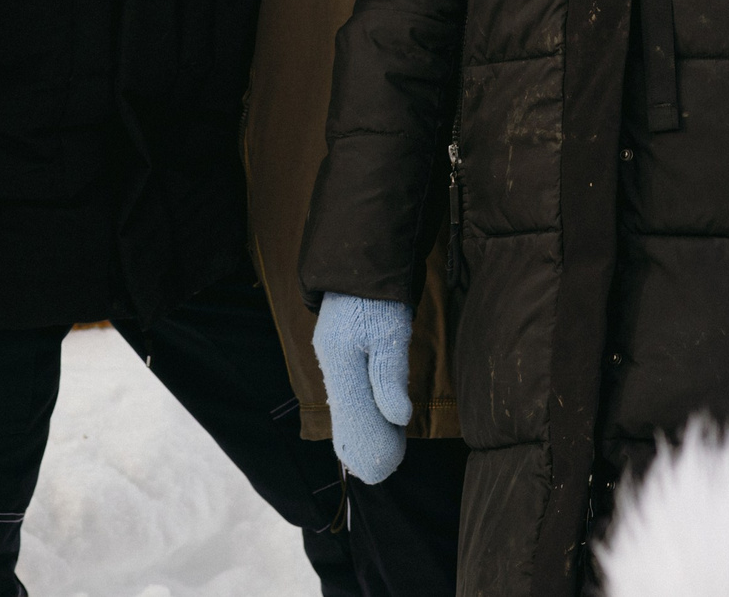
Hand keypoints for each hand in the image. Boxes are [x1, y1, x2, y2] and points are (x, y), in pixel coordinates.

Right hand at [312, 292, 412, 483]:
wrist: (364, 258)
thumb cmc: (379, 296)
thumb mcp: (390, 332)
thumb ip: (390, 376)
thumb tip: (397, 418)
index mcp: (340, 362)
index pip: (352, 417)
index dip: (369, 445)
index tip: (386, 467)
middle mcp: (332, 364)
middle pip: (345, 416)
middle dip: (363, 445)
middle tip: (383, 469)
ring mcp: (334, 357)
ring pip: (346, 405)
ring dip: (363, 430)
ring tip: (381, 455)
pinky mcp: (341, 351)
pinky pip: (348, 393)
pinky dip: (360, 413)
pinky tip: (371, 424)